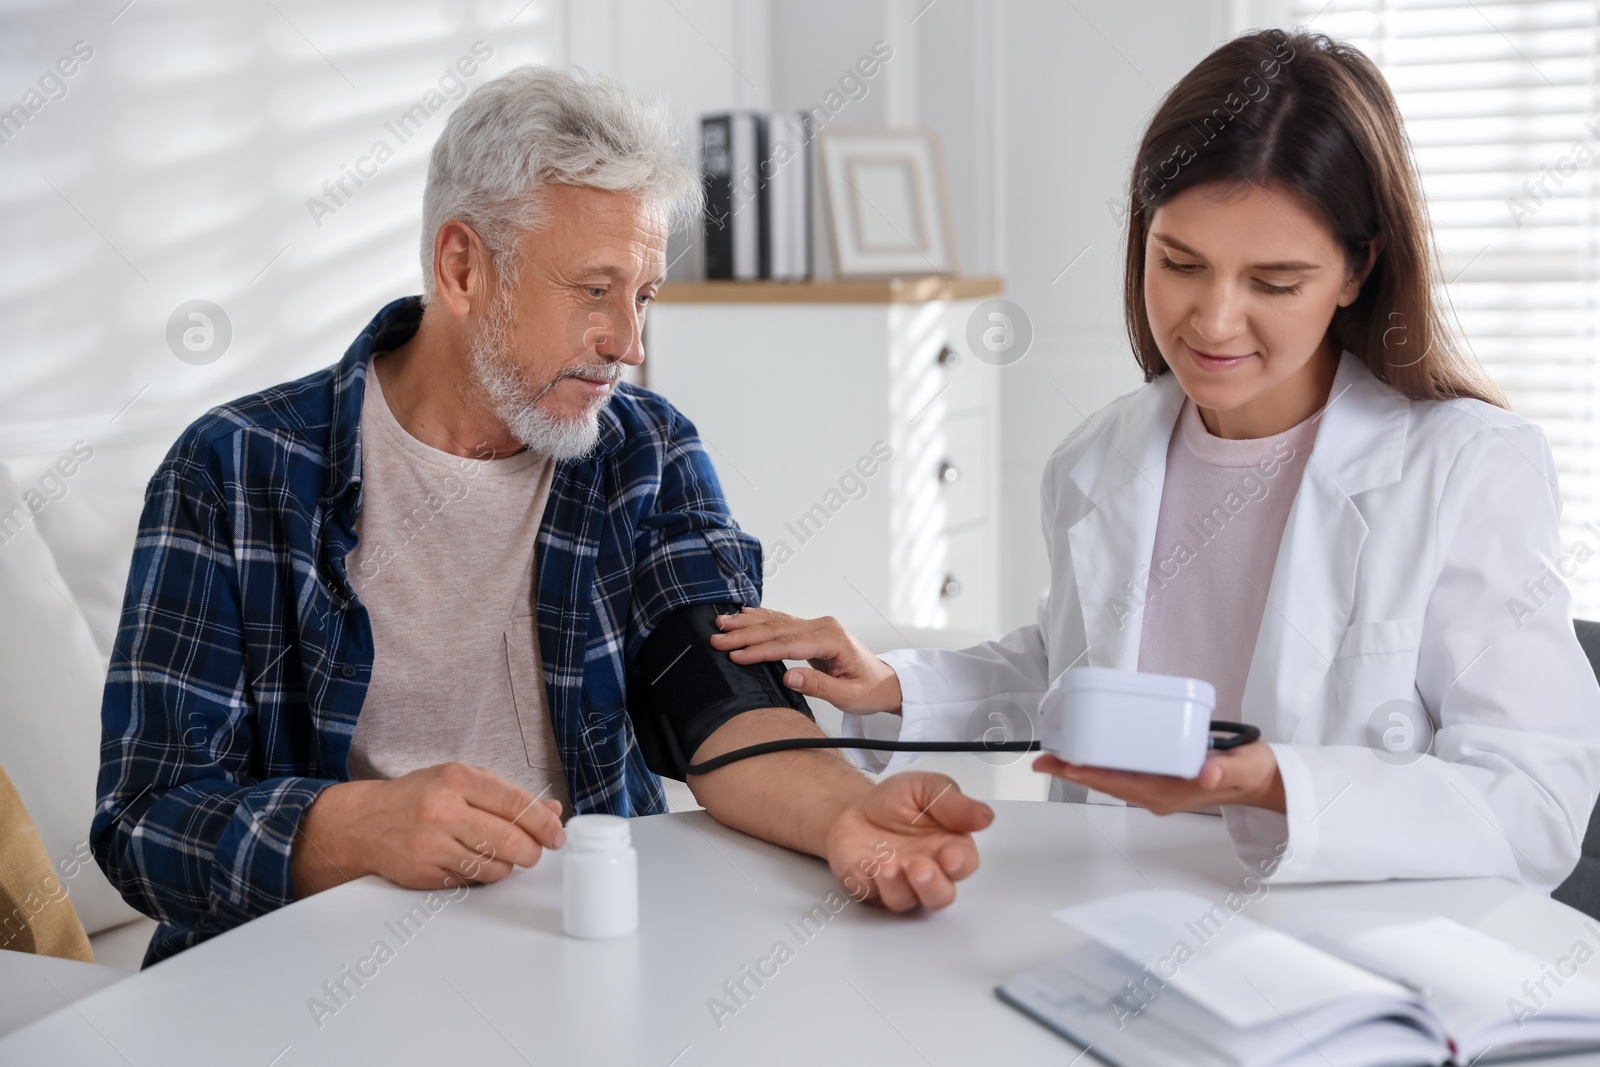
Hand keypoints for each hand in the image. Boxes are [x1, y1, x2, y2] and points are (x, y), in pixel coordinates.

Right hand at [292, 762, 565, 896]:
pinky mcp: (424, 874)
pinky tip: (472, 862)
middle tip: (534, 852)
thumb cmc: (417, 798)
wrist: (363, 824)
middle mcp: (443, 811)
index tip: (556, 834)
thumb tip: (552, 811)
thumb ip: (506, 794)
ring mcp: (432, 845)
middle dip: (531, 852)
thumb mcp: (460, 781)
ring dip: (506, 866)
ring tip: (500, 855)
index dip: (543, 823)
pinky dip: (480, 876)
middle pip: (509, 841)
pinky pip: (470, 882)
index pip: (515, 803)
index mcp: (456, 780)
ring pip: (493, 867)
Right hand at [709, 606, 902, 713]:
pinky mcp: (813, 629)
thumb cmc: (869, 689)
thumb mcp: (847, 695)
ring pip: (776, 621)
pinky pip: (782, 621)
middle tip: (717, 638)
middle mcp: (824, 626)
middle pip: (777, 629)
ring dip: (747, 623)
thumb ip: (818, 685)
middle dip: (744, 634)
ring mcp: (818, 625)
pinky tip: (743, 614)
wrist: (885, 682)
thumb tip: (788, 677)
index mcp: (833, 639)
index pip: (788, 644)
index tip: (736, 655)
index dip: (759, 650)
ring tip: (721, 623)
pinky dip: (760, 618)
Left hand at [824, 771, 993, 910]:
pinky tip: (864, 865)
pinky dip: (866, 883)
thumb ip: (954, 803)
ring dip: (896, 886)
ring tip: (886, 864)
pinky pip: (868, 894)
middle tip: (920, 870)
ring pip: (904, 901)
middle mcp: (927, 871)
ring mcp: (898, 883)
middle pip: (940, 896)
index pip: (964, 864)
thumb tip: (985, 815)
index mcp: (948, 847)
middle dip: (932, 887)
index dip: (959, 865)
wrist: (858, 806)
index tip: (951, 858)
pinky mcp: (869, 887)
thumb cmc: (898, 801)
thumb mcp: (928, 788)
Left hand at [1032, 742, 1284, 815]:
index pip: (1121, 783)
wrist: (1261, 781)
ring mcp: (1158, 789)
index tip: (1062, 765)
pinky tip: (1091, 751)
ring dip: (1085, 769)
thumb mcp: (1245, 766)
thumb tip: (1205, 773)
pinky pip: (1125, 774)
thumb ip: (1227, 769)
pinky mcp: (1161, 779)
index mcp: (1173, 791)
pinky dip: (1103, 764)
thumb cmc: (1251, 771)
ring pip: (1113, 780)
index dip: (1089, 774)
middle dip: (1075, 772)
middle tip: (1044, 758)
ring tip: (1057, 756)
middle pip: (1108, 783)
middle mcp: (1159, 794)